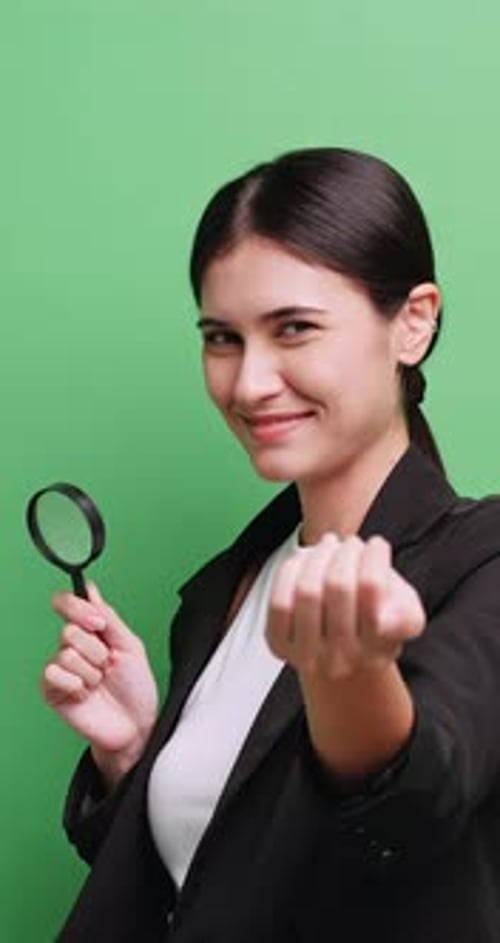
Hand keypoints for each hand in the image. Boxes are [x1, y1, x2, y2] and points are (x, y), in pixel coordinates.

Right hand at [42, 583, 158, 784]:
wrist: (136, 725)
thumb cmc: (136, 688)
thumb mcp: (130, 646)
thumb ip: (109, 617)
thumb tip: (91, 590)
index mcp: (91, 632)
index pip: (67, 604)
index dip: (76, 607)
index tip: (97, 623)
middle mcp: (72, 647)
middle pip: (70, 630)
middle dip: (97, 650)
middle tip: (107, 666)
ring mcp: (61, 669)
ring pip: (66, 653)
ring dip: (91, 671)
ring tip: (99, 683)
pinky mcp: (52, 690)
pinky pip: (54, 673)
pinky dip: (77, 684)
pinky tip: (85, 694)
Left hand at [266, 533, 424, 680]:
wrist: (345, 658)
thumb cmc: (377, 624)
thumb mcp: (407, 618)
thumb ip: (407, 616)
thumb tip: (383, 617)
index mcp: (376, 651)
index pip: (372, 589)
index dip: (374, 556)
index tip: (376, 544)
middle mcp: (341, 659)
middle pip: (339, 585)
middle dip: (346, 552)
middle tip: (351, 542)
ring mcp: (307, 655)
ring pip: (308, 590)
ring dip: (319, 556)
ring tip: (329, 544)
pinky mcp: (279, 645)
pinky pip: (280, 600)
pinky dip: (291, 572)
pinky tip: (304, 560)